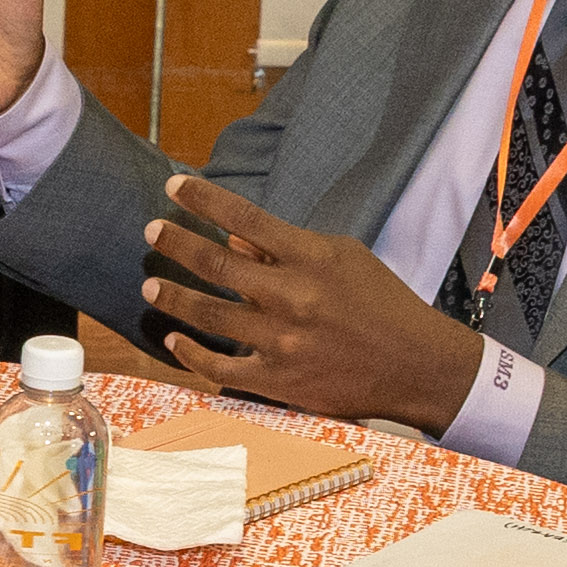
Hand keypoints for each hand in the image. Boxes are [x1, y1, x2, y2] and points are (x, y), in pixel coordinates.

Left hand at [137, 173, 483, 428]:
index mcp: (311, 258)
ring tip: (150, 285)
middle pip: (216, 265)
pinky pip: (220, 368)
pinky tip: (174, 339)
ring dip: (174, 297)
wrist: (416, 366)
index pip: (244, 218)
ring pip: (209, 316)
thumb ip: (287, 249)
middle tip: (152, 231)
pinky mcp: (279, 381)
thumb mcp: (344, 259)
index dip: (203, 198)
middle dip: (176, 243)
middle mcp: (292, 298)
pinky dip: (191, 354)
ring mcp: (283, 343)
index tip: (174, 185)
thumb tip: (234, 241)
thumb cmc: (381, 304)